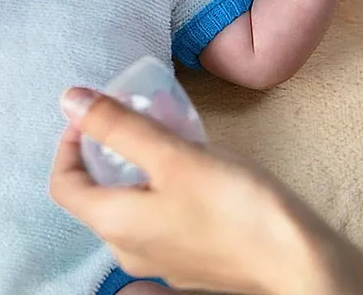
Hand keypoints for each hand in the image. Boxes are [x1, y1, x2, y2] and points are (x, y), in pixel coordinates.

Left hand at [50, 89, 362, 294]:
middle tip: (137, 115)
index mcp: (114, 225)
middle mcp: (128, 250)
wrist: (299, 262)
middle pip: (97, 193)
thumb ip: (119, 127)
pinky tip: (197, 165)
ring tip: (171, 133)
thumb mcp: (173, 155)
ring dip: (139, 165)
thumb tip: (69, 100)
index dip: (70, 142)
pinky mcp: (191, 259)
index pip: (63, 183)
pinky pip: (160, 215)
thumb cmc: (236, 208)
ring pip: (132, 203)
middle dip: (109, 149)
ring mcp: (161, 259)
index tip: (97, 111)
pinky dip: (163, 185)